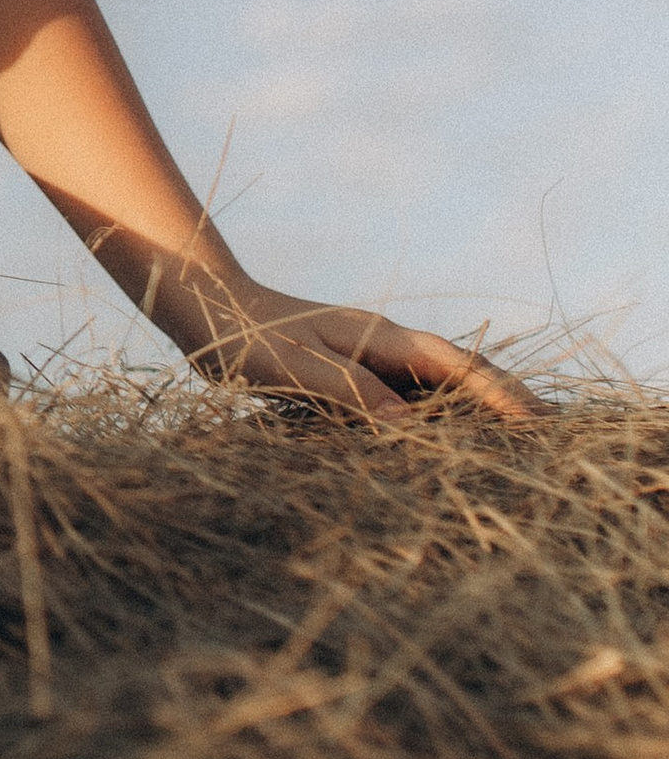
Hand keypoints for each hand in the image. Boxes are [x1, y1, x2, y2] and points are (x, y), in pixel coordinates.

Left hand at [181, 274, 547, 423]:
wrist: (208, 310)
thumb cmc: (249, 337)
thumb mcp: (298, 368)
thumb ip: (351, 394)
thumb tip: (404, 427)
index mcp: (384, 338)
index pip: (458, 368)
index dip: (500, 396)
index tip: (536, 423)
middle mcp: (387, 347)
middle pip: (462, 376)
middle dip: (505, 403)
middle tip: (549, 437)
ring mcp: (373, 360)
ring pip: (439, 390)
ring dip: (476, 414)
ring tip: (515, 448)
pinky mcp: (353, 376)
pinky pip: (408, 401)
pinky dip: (438, 421)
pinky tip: (447, 446)